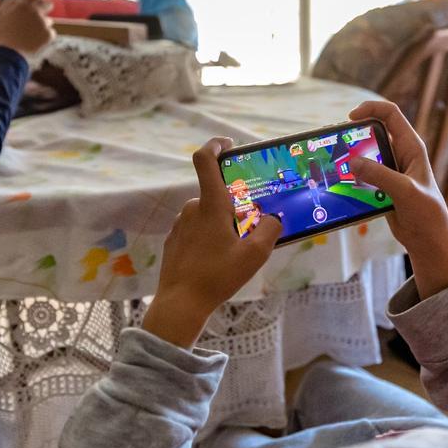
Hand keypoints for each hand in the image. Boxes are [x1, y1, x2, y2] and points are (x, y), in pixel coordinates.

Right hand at [0, 0, 56, 57]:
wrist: (9, 52)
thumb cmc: (3, 33)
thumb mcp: (2, 14)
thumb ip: (11, 3)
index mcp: (24, 5)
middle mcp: (36, 12)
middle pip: (48, 5)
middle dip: (43, 9)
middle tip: (35, 18)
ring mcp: (43, 23)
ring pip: (47, 21)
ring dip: (41, 25)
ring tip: (29, 34)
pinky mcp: (49, 35)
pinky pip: (50, 33)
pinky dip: (44, 37)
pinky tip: (34, 41)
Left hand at [142, 138, 282, 347]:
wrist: (181, 303)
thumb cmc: (218, 276)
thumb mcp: (254, 255)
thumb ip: (269, 230)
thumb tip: (273, 218)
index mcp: (211, 205)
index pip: (205, 160)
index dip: (215, 145)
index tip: (228, 144)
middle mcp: (192, 209)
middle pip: (216, 196)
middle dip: (233, 206)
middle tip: (250, 226)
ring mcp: (180, 225)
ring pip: (206, 215)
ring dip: (221, 225)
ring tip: (235, 251)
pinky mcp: (174, 241)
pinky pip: (196, 231)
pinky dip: (209, 238)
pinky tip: (217, 261)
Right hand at [348, 101, 447, 298]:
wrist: (427, 239)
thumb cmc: (425, 212)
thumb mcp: (404, 190)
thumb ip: (380, 175)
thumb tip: (352, 161)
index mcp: (411, 146)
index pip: (390, 115)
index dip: (370, 109)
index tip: (350, 117)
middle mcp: (400, 153)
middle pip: (372, 133)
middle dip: (354, 135)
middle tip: (336, 144)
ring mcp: (390, 169)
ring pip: (365, 155)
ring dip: (350, 158)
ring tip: (334, 164)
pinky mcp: (382, 185)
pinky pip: (363, 174)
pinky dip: (351, 176)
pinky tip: (341, 182)